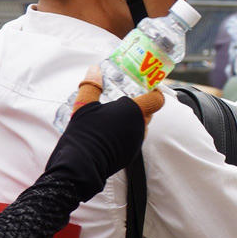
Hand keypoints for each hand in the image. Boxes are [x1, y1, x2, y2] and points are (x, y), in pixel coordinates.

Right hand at [45, 67, 164, 202]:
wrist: (79, 168)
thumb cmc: (84, 135)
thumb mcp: (83, 106)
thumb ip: (91, 86)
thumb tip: (94, 69)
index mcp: (133, 112)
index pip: (157, 99)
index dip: (154, 92)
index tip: (146, 87)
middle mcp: (140, 127)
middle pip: (148, 112)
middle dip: (139, 105)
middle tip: (122, 100)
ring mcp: (136, 143)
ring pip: (140, 126)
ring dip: (131, 121)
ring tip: (112, 118)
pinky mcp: (130, 155)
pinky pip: (133, 139)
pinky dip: (125, 134)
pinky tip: (108, 134)